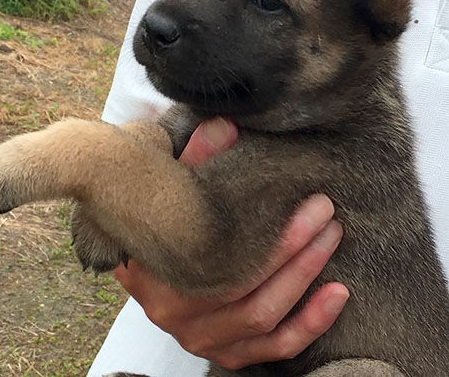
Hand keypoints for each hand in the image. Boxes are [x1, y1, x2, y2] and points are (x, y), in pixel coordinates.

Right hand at [115, 117, 348, 369]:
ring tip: (331, 239)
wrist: (141, 258)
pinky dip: (308, 324)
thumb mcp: (167, 189)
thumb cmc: (160, 222)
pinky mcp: (221, 352)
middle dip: (294, 250)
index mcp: (155, 275)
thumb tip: (227, 126)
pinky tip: (337, 295)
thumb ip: (194, 158)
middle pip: (247, 290)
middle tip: (324, 213)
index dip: (270, 235)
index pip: (222, 261)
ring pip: (262, 319)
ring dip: (304, 280)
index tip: (305, 200)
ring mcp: (198, 339)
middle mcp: (173, 315)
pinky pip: (272, 349)